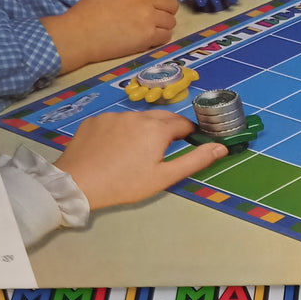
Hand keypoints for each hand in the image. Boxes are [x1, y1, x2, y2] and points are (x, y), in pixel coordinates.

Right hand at [41, 0, 178, 73]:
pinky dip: (159, 39)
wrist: (81, 33)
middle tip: (153, 19)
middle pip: (173, 4)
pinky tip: (146, 39)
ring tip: (146, 29)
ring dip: (163, 27)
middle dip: (166, 12)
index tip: (164, 1)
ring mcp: (148, 15)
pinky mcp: (148, 35)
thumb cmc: (92, 12)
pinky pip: (166, 36)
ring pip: (171, 21)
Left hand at [54, 111, 227, 209]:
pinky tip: (115, 150)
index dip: (190, 133)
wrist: (79, 183)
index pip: (182, 123)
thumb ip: (195, 160)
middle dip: (169, 128)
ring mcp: (113, 115)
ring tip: (137, 152)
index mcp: (157, 129)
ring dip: (144, 130)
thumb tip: (221, 148)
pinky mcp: (95, 120)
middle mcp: (137, 115)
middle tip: (166, 148)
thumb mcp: (164, 177)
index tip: (191, 143)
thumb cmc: (126, 184)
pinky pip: (116, 122)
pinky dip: (122, 131)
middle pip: (161, 117)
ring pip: (137, 119)